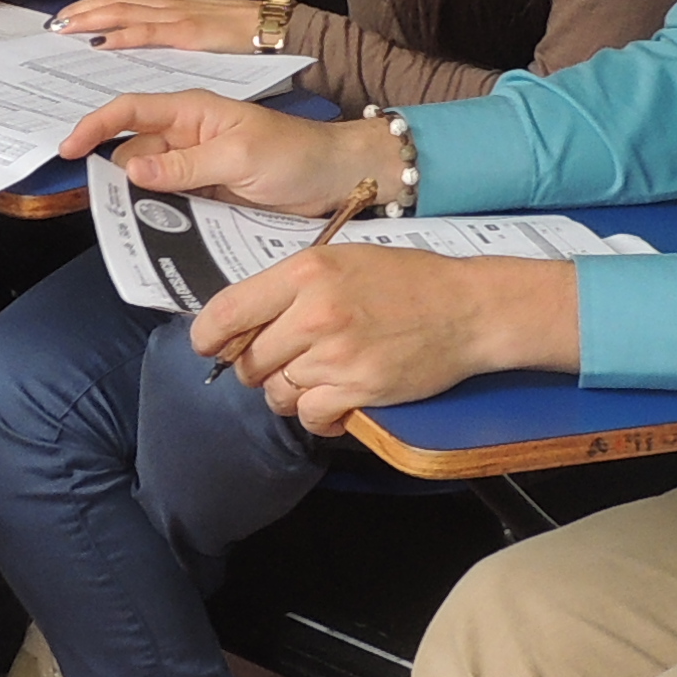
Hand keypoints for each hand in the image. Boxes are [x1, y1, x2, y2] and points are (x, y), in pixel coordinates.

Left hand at [59, 0, 280, 52]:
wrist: (276, 29)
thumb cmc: (243, 34)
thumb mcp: (201, 32)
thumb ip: (172, 38)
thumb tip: (145, 50)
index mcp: (170, 4)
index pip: (121, 1)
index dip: (90, 7)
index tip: (64, 18)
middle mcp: (168, 4)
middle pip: (113, 3)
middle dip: (80, 11)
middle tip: (51, 25)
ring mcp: (177, 16)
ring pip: (123, 12)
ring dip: (90, 19)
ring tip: (64, 29)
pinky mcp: (188, 32)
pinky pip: (148, 32)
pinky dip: (121, 35)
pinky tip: (101, 42)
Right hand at [68, 94, 392, 213]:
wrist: (335, 179)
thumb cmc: (296, 154)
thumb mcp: (239, 157)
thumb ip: (186, 165)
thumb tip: (133, 170)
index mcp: (192, 111)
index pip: (130, 110)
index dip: (95, 126)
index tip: (68, 149)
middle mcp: (186, 136)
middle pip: (131, 151)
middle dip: (109, 173)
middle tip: (95, 204)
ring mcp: (194, 167)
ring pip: (147, 183)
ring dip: (134, 200)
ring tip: (121, 224)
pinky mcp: (205, 194)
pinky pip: (170, 204)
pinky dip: (158, 217)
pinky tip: (150, 234)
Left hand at [190, 247, 571, 432]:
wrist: (467, 308)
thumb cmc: (407, 280)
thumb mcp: (342, 260)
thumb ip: (291, 287)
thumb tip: (243, 320)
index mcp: (304, 273)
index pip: (227, 311)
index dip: (208, 336)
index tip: (208, 346)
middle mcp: (314, 313)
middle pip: (249, 360)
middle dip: (257, 368)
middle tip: (283, 363)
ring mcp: (336, 354)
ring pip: (277, 392)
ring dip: (289, 392)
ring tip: (317, 379)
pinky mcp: (359, 388)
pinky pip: (310, 415)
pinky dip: (317, 416)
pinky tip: (335, 403)